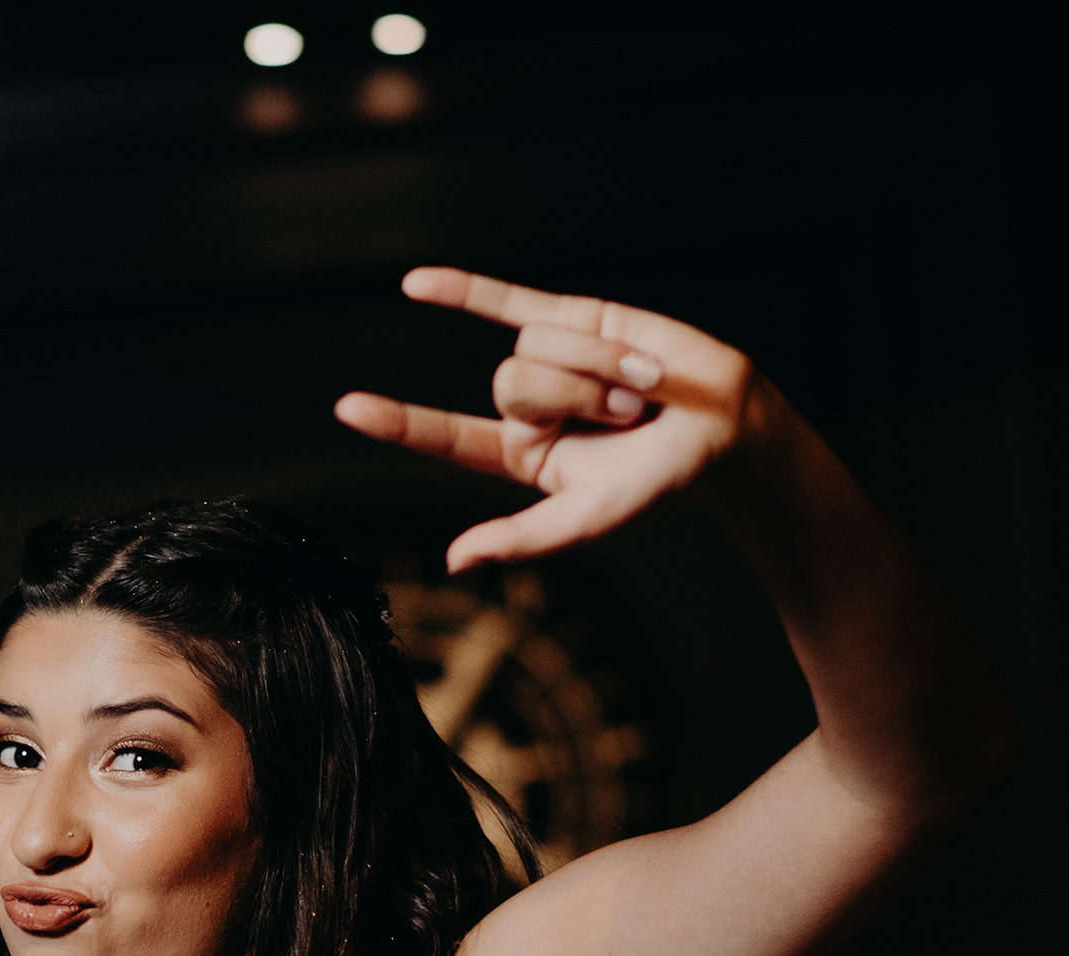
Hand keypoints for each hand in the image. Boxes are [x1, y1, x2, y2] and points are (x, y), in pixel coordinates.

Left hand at [335, 269, 761, 573]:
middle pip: (511, 382)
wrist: (721, 422)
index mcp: (521, 457)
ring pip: (537, 343)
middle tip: (629, 414)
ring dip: (597, 364)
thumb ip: (523, 539)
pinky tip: (415, 284)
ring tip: (639, 385)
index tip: (348, 408)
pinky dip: (463, 291)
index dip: (399, 421)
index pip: (447, 437)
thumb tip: (455, 558)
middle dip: (577, 394)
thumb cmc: (658, 479)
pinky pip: (509, 300)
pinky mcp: (571, 317)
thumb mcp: (590, 518)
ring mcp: (546, 359)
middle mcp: (527, 408)